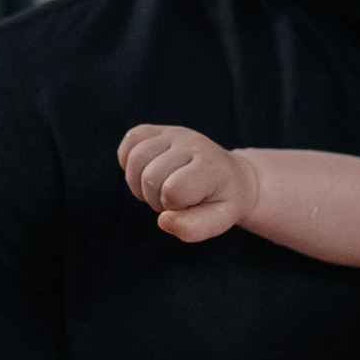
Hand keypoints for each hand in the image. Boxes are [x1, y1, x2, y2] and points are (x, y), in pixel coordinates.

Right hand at [119, 125, 260, 242]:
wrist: (230, 175)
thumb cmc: (221, 200)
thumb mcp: (219, 221)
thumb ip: (193, 229)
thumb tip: (163, 220)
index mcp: (209, 168)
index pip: (173, 189)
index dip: (171, 205)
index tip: (185, 205)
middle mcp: (191, 144)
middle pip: (149, 176)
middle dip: (154, 198)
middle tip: (172, 200)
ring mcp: (174, 134)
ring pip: (135, 158)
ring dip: (139, 183)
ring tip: (158, 188)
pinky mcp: (160, 130)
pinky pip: (130, 140)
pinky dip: (128, 160)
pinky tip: (144, 172)